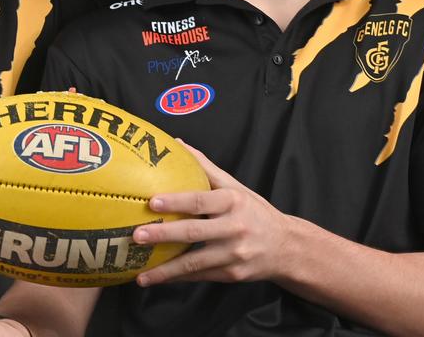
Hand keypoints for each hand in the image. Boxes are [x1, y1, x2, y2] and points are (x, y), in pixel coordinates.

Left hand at [132, 141, 292, 285]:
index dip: (176, 201)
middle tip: (137, 235)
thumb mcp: (235, 188)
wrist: (286, 247)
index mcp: (233, 202)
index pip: (200, 200)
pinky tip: (156, 279)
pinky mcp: (231, 275)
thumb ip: (206, 169)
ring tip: (140, 274)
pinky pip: (199, 276)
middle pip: (194, 232)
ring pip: (194, 263)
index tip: (152, 202)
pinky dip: (176, 279)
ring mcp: (233, 254)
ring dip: (165, 269)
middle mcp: (234, 228)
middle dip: (164, 235)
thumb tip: (178, 144)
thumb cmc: (253, 212)